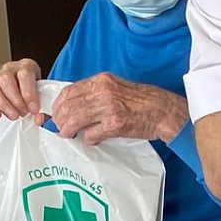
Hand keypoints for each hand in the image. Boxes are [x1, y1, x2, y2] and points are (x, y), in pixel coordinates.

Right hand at [0, 59, 42, 119]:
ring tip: (13, 115)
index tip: (33, 109)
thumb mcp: (42, 97)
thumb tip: (38, 118)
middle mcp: (10, 69)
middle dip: (16, 101)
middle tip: (23, 113)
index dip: (29, 93)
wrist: (25, 91)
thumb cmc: (33, 92)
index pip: (25, 75)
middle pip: (6, 80)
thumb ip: (42, 109)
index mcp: (27, 66)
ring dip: (3, 104)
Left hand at [49, 74, 187, 145]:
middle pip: (68, 106)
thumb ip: (95, 93)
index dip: (58, 105)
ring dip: (68, 130)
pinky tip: (91, 140)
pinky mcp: (115, 125)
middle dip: (60, 120)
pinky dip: (88, 139)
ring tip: (69, 135)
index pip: (69, 91)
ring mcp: (109, 108)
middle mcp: (103, 92)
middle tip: (61, 128)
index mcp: (101, 80)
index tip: (56, 114)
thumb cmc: (142, 100)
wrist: (163, 111)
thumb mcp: (116, 87)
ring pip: (75, 120)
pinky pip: (91, 134)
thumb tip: (74, 105)